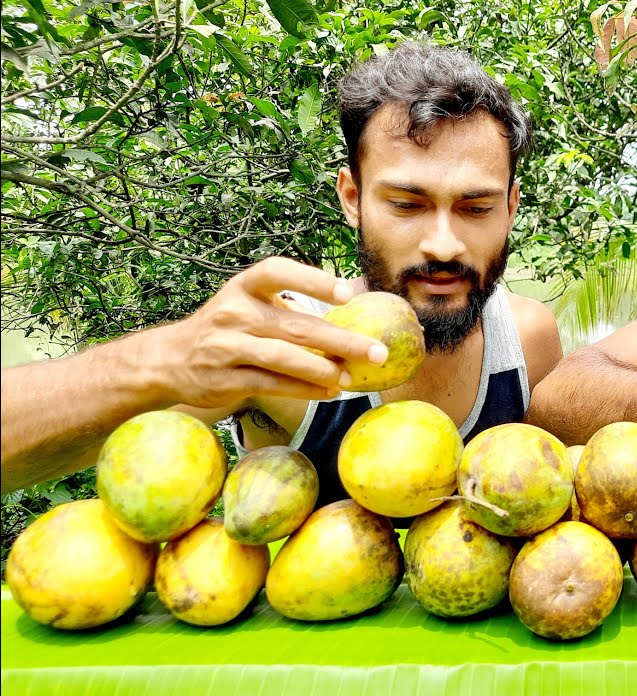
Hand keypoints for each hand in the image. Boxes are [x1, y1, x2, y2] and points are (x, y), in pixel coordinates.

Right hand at [157, 257, 388, 408]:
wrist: (170, 359)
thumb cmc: (228, 328)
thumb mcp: (250, 305)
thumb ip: (292, 307)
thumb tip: (356, 307)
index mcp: (244, 288)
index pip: (277, 272)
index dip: (311, 280)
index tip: (346, 292)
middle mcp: (233, 313)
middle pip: (295, 326)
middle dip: (341, 340)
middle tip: (377, 351)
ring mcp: (226, 347)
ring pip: (282, 358)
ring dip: (322, 369)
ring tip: (351, 377)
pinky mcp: (225, 379)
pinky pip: (271, 384)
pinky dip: (304, 390)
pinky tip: (329, 392)